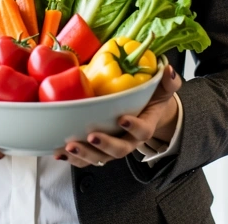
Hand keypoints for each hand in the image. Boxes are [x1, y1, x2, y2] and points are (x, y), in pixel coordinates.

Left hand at [56, 64, 181, 167]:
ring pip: (100, 158)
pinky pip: (86, 159)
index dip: (133, 127)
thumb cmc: (152, 99)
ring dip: (84, 154)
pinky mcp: (98, 149)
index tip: (122, 118)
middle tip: (91, 136)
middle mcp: (129, 141)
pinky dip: (72, 158)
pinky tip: (59, 152)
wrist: (145, 113)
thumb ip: (168, 81)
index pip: (143, 131)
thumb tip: (168, 69)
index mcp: (145, 126)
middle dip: (104, 145)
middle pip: (119, 150)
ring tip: (69, 147)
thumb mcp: (163, 89)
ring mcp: (112, 147)